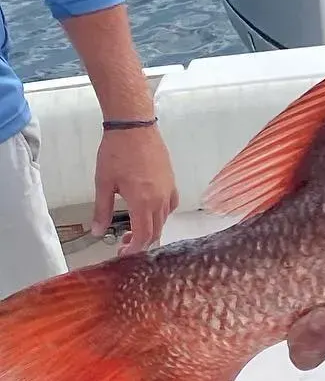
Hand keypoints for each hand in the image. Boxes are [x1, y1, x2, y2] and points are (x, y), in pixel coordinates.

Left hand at [93, 125, 178, 250]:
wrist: (134, 127)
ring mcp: (169, 189)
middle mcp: (160, 198)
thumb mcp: (104, 183)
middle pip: (156, 230)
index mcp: (143, 201)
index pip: (144, 235)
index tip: (122, 253)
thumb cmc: (117, 153)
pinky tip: (149, 210)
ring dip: (150, 228)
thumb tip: (97, 232)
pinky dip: (161, 214)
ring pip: (164, 219)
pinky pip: (171, 204)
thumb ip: (101, 210)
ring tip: (133, 227)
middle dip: (141, 242)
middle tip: (124, 244)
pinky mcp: (171, 180)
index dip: (134, 249)